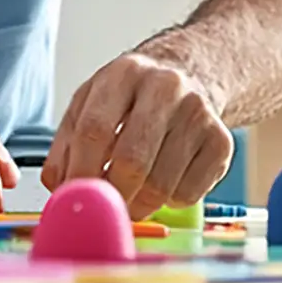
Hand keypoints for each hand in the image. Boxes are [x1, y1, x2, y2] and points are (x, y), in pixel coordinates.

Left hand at [45, 53, 231, 216]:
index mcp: (124, 74)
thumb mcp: (91, 104)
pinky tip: (163, 182)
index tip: (72, 197)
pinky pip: (190, 193)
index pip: (94, 130)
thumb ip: (67, 145)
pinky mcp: (223, 141)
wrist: (190, 77)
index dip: (80, 172)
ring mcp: (198, 113)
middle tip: (104, 208)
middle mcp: (165, 87)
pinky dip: (169, 202)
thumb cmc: (130, 99)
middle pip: (132, 161)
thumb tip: (59, 189)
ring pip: (162, 185)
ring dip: (139, 205)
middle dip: (112, 196)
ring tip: (131, 197)